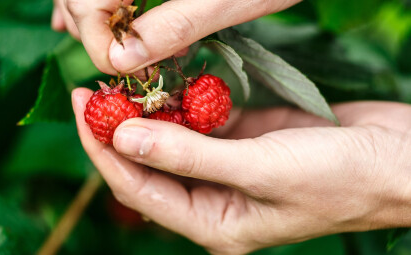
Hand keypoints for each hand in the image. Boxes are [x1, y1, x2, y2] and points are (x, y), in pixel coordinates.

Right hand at [52, 0, 300, 74]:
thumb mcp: (228, 1)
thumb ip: (173, 26)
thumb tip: (122, 62)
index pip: (86, 2)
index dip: (100, 43)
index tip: (129, 73)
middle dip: (95, 31)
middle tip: (127, 63)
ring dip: (92, 15)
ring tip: (113, 46)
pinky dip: (100, 0)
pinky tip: (110, 16)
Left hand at [72, 87, 410, 253]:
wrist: (398, 160)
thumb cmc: (340, 179)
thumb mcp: (260, 169)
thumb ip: (188, 155)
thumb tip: (124, 137)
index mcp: (213, 224)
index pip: (138, 188)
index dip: (104, 149)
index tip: (84, 108)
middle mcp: (213, 200)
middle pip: (148, 164)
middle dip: (118, 128)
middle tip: (94, 89)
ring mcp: (227, 168)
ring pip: (171, 140)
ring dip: (150, 112)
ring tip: (125, 82)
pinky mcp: (243, 140)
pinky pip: (201, 120)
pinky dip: (185, 101)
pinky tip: (171, 82)